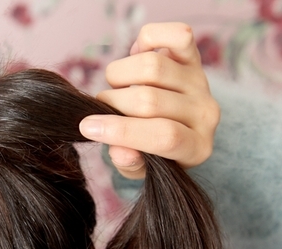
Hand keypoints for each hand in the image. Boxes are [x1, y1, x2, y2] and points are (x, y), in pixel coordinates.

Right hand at [79, 22, 219, 178]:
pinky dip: (147, 39)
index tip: (87, 127)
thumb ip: (131, 163)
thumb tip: (119, 150)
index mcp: (195, 147)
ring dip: (119, 76)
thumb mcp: (142, 168)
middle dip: (112, 103)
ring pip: (152, 66)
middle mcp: (204, 113)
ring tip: (118, 88)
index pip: (164, 136)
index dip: (121, 131)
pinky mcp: (193, 57)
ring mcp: (200, 82)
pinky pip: (176, 35)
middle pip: (150, 100)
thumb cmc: (154, 150)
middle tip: (102, 109)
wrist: (179, 126)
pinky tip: (135, 55)